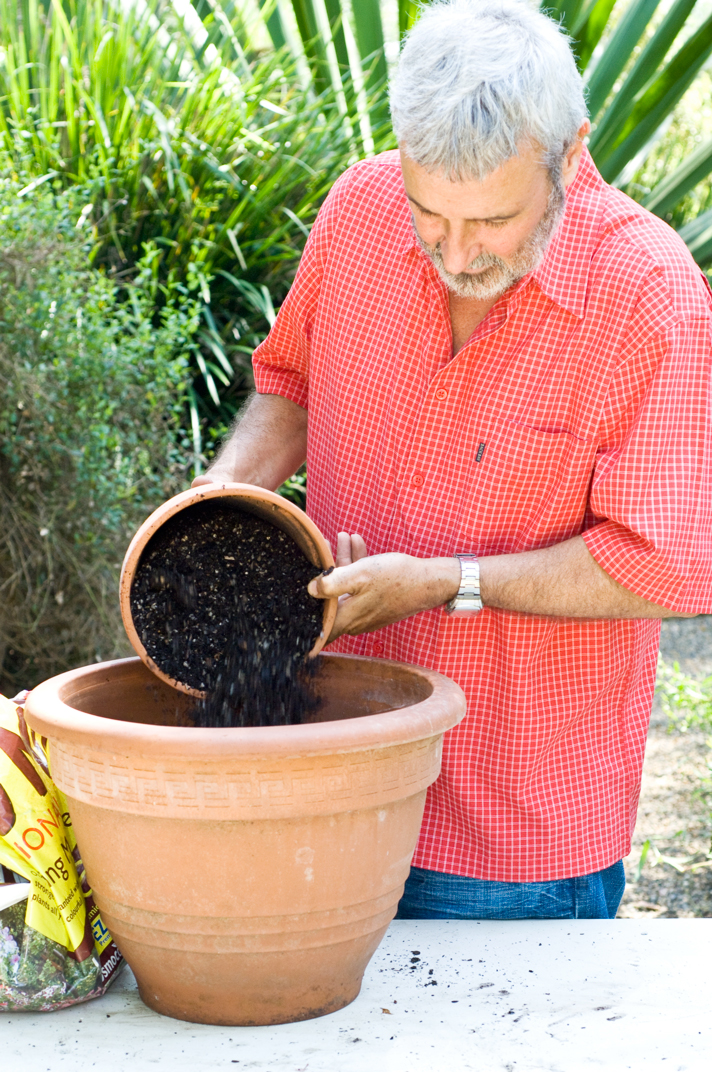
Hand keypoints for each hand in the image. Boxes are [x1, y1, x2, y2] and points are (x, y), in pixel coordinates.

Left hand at [309, 533, 459, 640]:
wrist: (430, 581)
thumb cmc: (396, 578)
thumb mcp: (361, 574)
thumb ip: (332, 583)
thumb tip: (309, 589)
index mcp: (347, 618)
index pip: (318, 629)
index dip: (304, 623)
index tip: (291, 613)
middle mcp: (355, 620)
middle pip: (329, 601)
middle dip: (323, 576)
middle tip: (319, 552)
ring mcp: (366, 612)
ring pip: (345, 589)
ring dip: (341, 563)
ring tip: (342, 537)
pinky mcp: (376, 602)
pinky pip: (359, 586)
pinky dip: (355, 567)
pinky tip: (356, 543)